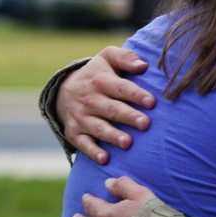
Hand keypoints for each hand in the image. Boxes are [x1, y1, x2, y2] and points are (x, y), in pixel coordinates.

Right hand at [57, 46, 155, 163]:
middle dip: (128, 117)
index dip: (136, 95)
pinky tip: (105, 159)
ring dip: (113, 136)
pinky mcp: (75, 133)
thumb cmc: (96, 74)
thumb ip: (125, 57)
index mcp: (101, 81)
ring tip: (128, 143)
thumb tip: (143, 65)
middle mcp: (90, 100)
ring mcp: (82, 118)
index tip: (151, 102)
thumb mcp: (107, 58)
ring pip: (99, 128)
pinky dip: (93, 152)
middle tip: (145, 124)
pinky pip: (83, 144)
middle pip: (112, 109)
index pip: (121, 88)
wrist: (64, 90)